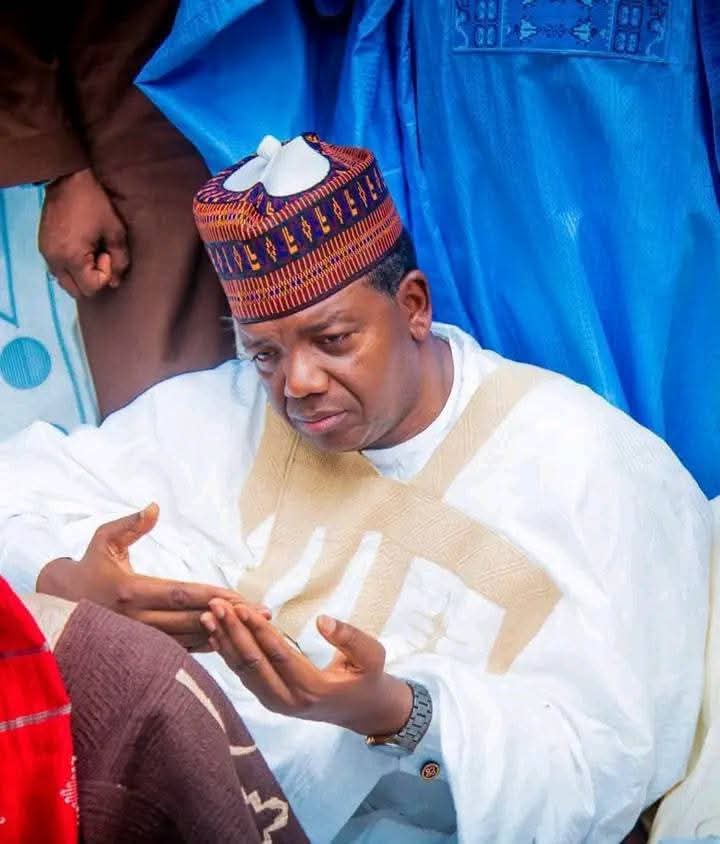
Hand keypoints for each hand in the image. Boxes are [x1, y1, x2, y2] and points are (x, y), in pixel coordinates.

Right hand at [36, 503, 268, 649]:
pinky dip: (205, 647)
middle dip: (229, 617)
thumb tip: (154, 507)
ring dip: (224, 635)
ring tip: (256, 631)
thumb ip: (130, 524)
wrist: (60, 606)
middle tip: (262, 616)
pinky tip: (232, 642)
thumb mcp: (104, 540)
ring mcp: (140, 639)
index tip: (239, 596)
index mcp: (131, 591)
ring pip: (189, 641)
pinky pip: (180, 651)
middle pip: (191, 621)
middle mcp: (137, 620)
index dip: (211, 596)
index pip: (179, 594)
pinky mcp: (143, 649)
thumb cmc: (88, 567)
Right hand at [39, 167, 129, 297]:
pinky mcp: (43, 247)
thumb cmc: (94, 204)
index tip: (106, 253)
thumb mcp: (115, 232)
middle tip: (100, 256)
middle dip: (93, 280)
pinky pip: (58, 271)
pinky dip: (71, 269)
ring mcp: (46, 255)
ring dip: (81, 276)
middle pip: (77, 291)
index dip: (105, 275)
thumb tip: (116, 282)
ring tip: (90, 252)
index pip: (91, 288)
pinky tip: (80, 250)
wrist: (67, 180)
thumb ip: (120, 260)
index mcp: (72, 257)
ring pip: (66, 283)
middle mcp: (55, 260)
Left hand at [202, 601, 412, 735]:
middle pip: (253, 665)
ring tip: (209, 616)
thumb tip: (322, 620)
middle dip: (233, 633)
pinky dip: (228, 654)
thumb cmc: (368, 677)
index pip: (279, 656)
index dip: (258, 631)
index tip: (241, 607)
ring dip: (225, 642)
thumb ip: (351, 638)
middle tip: (216, 605)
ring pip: (243, 672)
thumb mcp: (372, 655)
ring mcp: (276, 704)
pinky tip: (215, 635)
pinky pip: (244, 676)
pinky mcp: (269, 700)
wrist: (362, 709)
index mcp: (313, 689)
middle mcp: (289, 701)